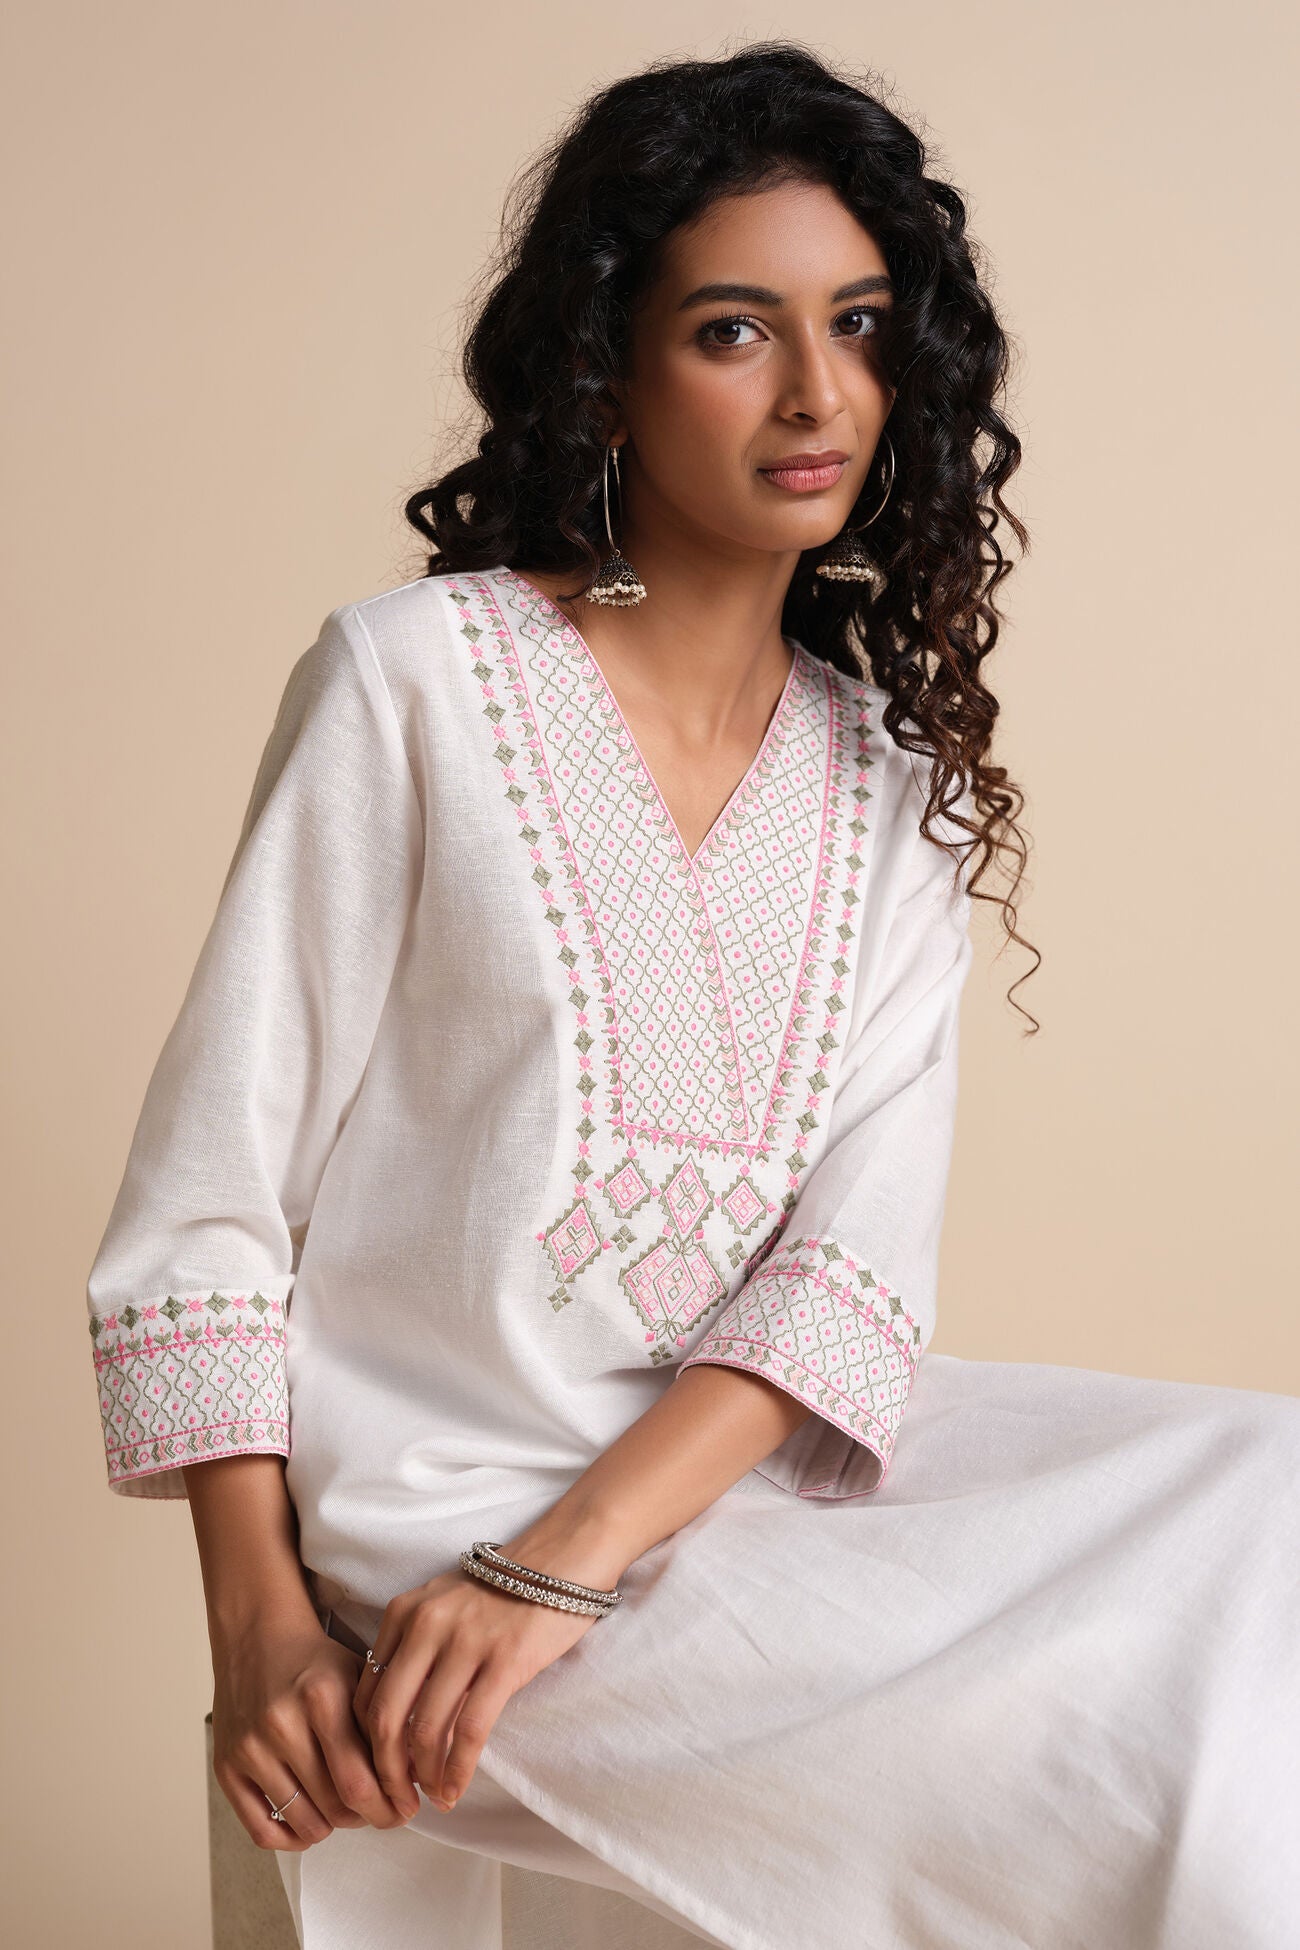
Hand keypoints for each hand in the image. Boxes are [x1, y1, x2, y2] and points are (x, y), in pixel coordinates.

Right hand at [210, 1612, 418, 1848]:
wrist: (256, 1637)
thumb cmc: (314, 1660)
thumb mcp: (357, 1676)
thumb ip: (384, 1723)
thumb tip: (414, 1776)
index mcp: (322, 1698)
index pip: (360, 1781)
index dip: (389, 1806)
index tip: (405, 1809)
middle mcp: (282, 1725)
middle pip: (336, 1806)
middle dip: (369, 1817)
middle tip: (383, 1812)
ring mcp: (250, 1749)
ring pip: (305, 1822)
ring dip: (335, 1827)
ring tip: (348, 1811)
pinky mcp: (226, 1767)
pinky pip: (262, 1831)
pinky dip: (293, 1839)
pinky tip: (312, 1824)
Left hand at [352, 1551, 613, 1812]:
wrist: (562, 1557)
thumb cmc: (503, 1589)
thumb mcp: (443, 1606)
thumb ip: (415, 1648)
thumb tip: (394, 1720)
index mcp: (404, 1614)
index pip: (366, 1693)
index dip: (366, 1744)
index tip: (379, 1772)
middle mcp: (426, 1626)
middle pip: (385, 1717)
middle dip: (385, 1771)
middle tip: (396, 1801)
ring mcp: (464, 1642)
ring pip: (425, 1730)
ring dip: (423, 1776)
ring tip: (431, 1798)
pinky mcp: (503, 1660)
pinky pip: (469, 1730)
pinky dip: (457, 1769)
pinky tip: (456, 1789)